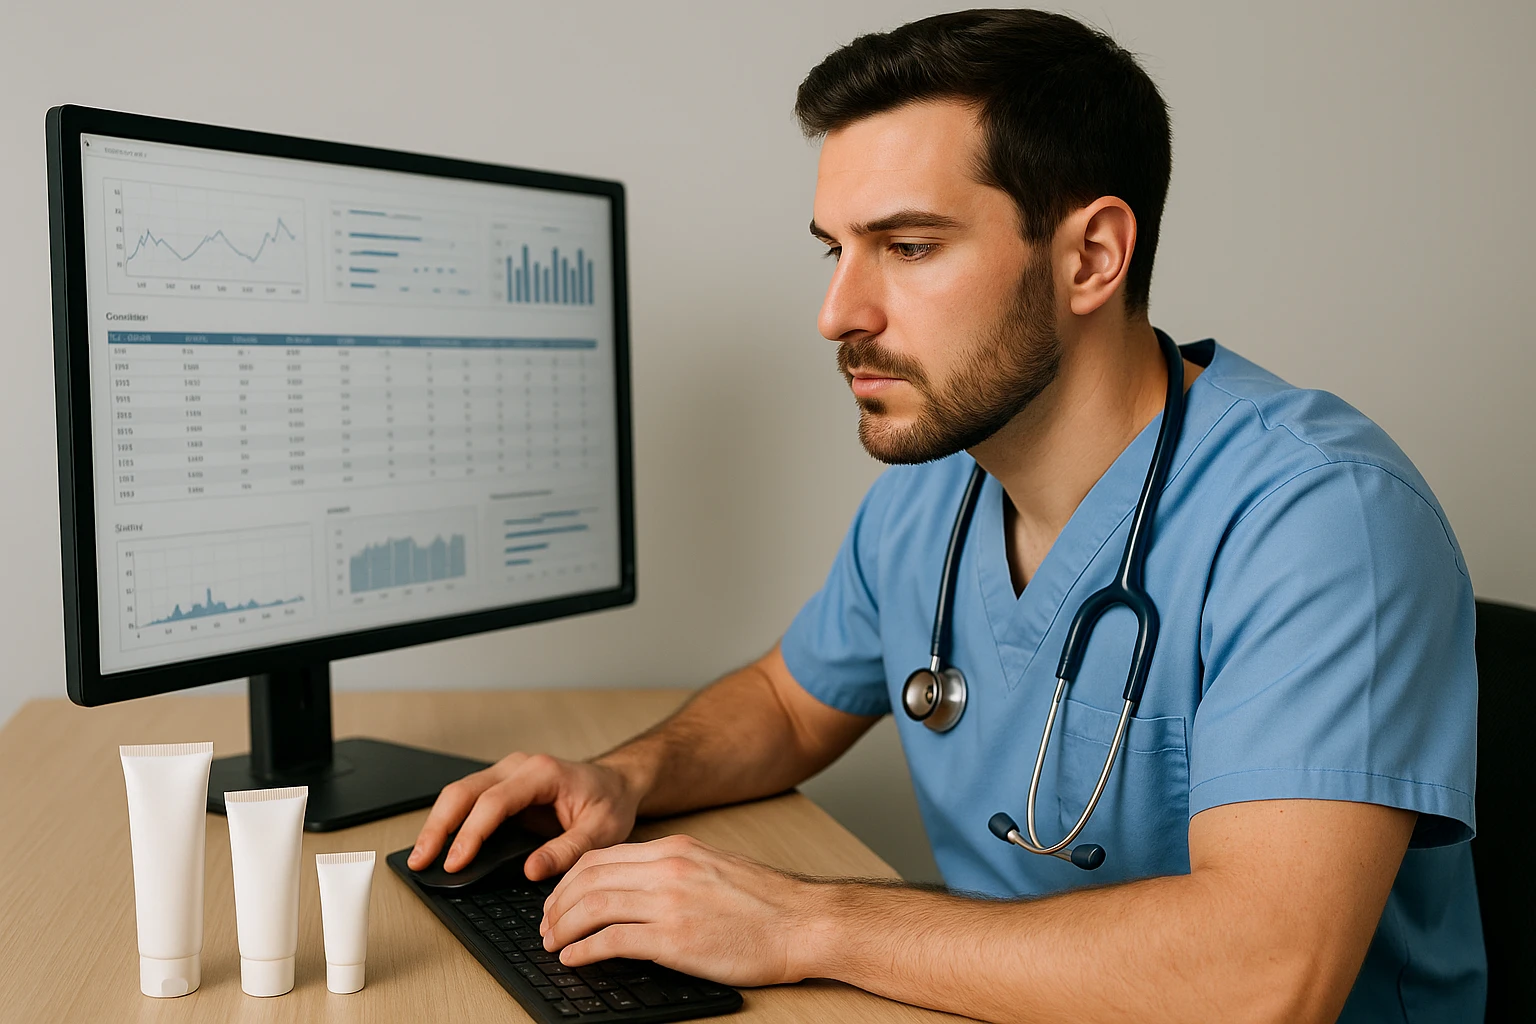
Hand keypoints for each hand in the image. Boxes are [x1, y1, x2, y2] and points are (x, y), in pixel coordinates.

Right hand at [408, 752, 638, 879]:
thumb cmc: (609, 803)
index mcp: (543, 773)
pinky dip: (448, 821)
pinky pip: (467, 799)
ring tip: (420, 857)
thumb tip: (529, 870)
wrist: (616, 784)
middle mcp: (519, 767)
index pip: (495, 801)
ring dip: (437, 824)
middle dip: (439, 827)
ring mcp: (506, 773)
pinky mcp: (501, 786)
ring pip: (459, 793)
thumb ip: (566, 851)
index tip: (455, 862)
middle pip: (464, 791)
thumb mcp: (601, 832)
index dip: (471, 833)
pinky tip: (438, 845)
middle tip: (421, 860)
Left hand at [539, 834, 824, 986]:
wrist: (803, 923)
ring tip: (554, 944)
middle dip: (557, 904)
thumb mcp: (713, 870)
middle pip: (589, 879)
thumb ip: (674, 873)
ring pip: (593, 906)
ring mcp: (670, 903)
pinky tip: (576, 959)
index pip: (602, 857)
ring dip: (563, 928)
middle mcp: (668, 869)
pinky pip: (612, 941)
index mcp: (676, 850)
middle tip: (546, 926)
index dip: (569, 880)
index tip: (558, 901)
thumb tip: (636, 891)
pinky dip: (584, 951)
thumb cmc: (767, 905)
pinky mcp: (675, 940)